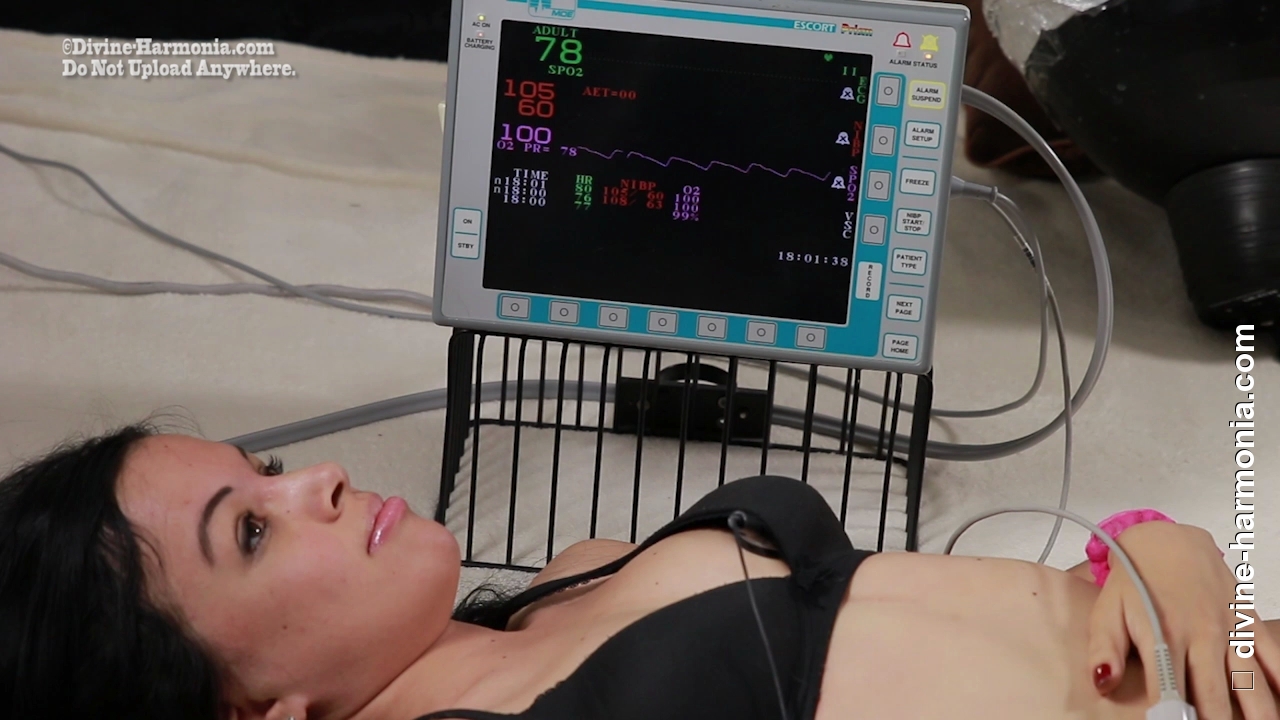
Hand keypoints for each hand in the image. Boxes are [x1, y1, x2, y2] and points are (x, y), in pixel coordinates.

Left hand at [1087, 520, 1279, 719]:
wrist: (1165, 540)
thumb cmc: (1134, 580)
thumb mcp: (1107, 611)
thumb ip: (1104, 648)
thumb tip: (1102, 682)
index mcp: (1163, 636)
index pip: (1168, 690)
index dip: (1170, 715)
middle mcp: (1201, 635)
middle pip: (1214, 693)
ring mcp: (1228, 628)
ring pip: (1248, 680)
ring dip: (1256, 710)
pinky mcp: (1247, 619)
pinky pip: (1271, 652)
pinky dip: (1279, 675)